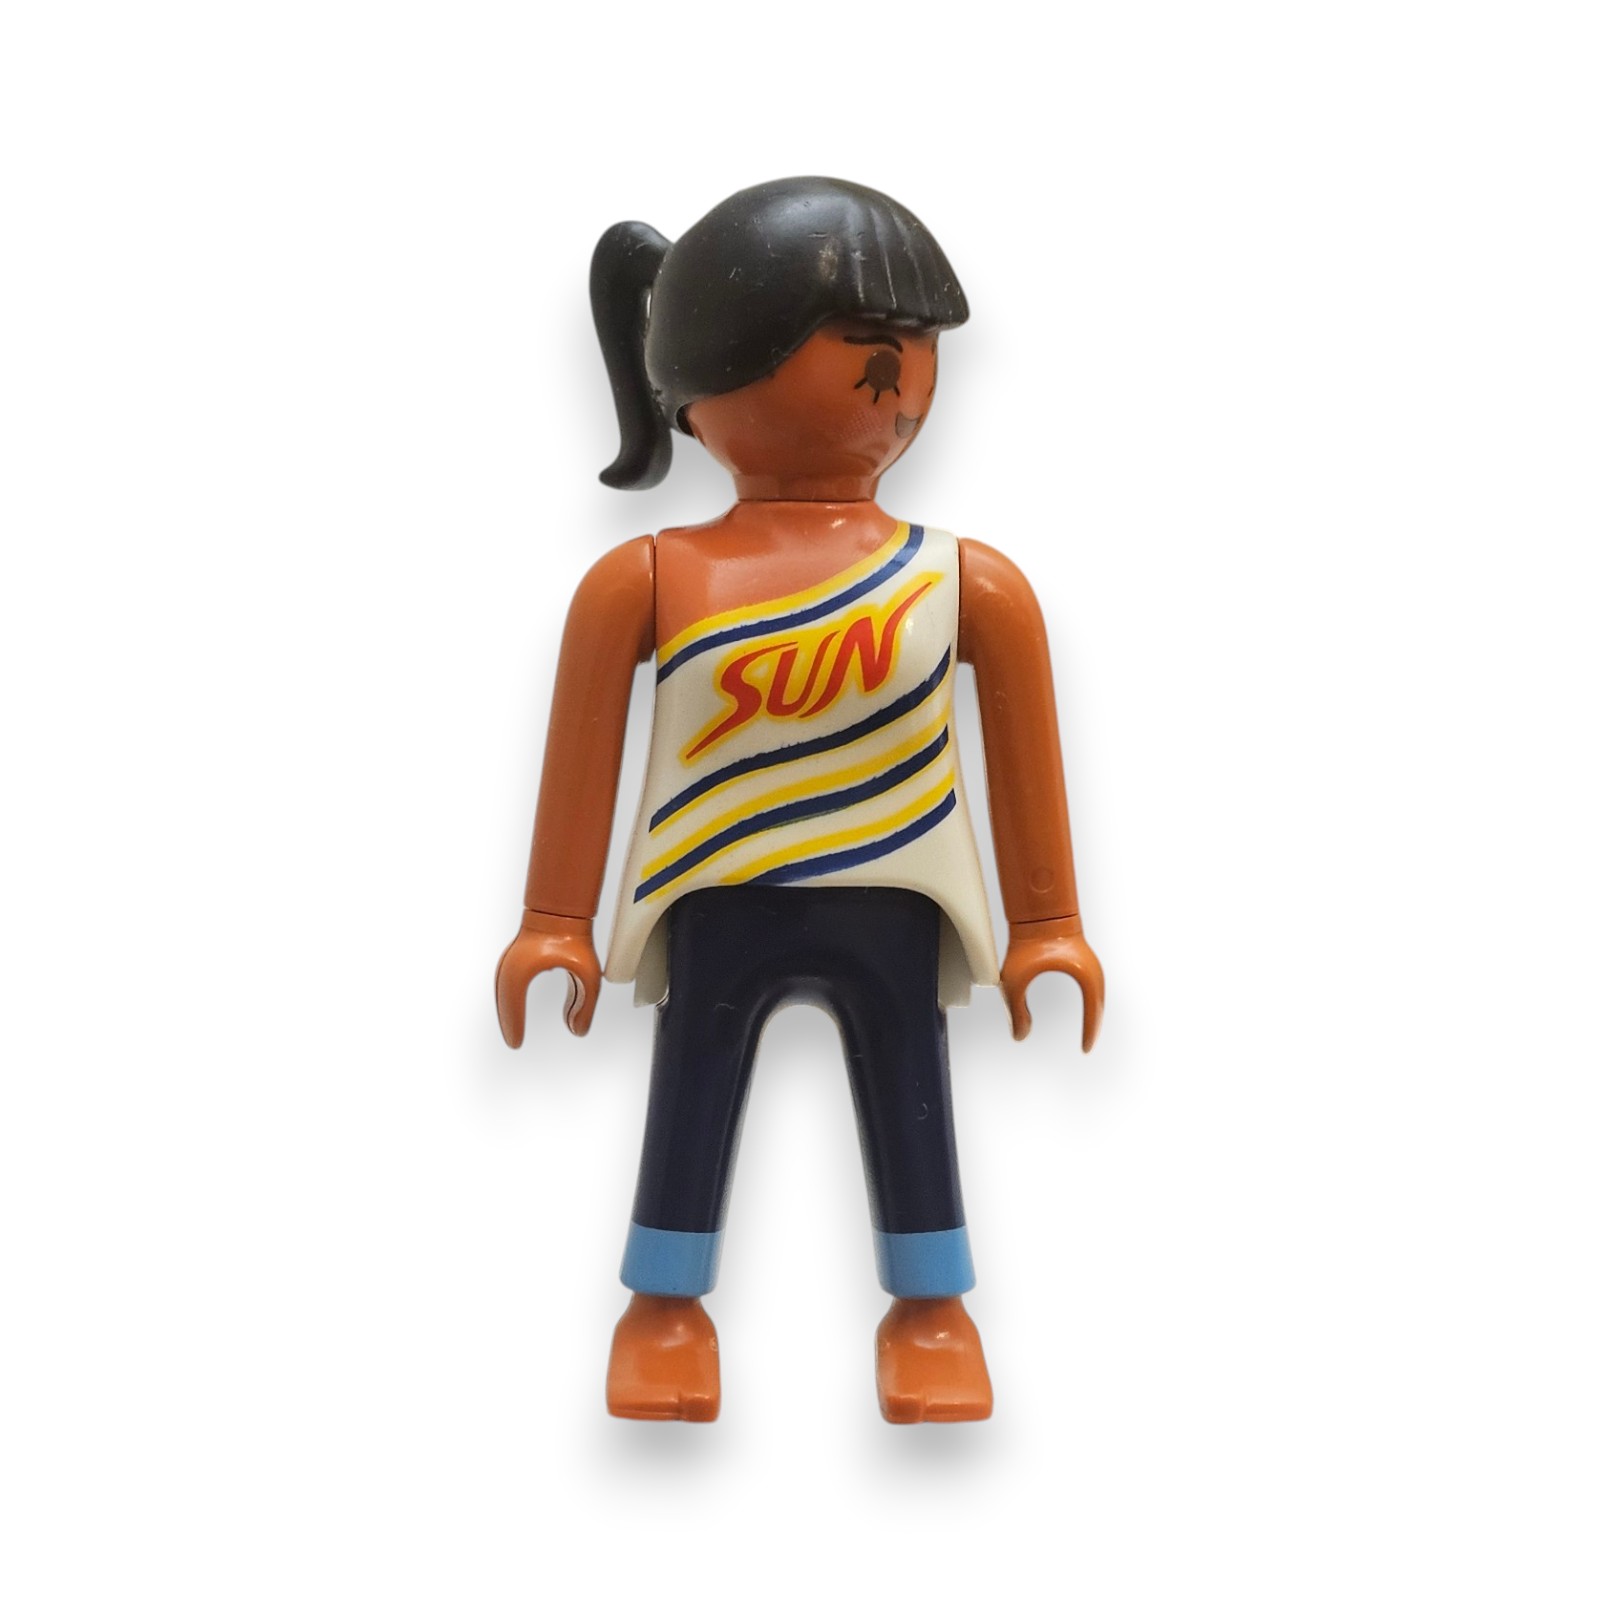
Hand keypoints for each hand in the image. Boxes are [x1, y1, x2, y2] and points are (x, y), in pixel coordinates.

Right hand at [495, 910, 601, 1043]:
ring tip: (515, 1031)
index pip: (512, 1004)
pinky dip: (512, 1001)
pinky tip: (519, 1012)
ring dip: (510, 1012)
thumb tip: (577, 1031)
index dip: (513, 1026)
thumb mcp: (589, 975)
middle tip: (514, 1042)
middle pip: (504, 1000)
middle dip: (509, 1022)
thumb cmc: (575, 935)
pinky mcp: (517, 957)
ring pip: (505, 993)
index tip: (516, 1044)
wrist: (564, 909)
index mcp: (522, 966)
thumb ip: (586, 1005)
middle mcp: (510, 963)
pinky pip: (510, 984)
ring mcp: (511, 958)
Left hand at [1000, 915, 1104, 1050]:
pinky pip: (1091, 986)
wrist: (1036, 911)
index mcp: (1085, 975)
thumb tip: (1020, 1038)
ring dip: (1094, 1012)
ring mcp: (1090, 963)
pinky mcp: (1083, 959)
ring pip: (1097, 995)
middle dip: (1094, 1026)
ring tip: (1088, 1031)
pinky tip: (1085, 1008)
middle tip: (1087, 1046)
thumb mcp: (1014, 980)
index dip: (1090, 1032)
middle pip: (1100, 1005)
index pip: (1094, 1011)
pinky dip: (1090, 1000)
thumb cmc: (1025, 942)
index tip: (1085, 1050)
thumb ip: (1016, 1011)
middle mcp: (1093, 970)